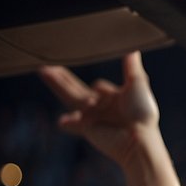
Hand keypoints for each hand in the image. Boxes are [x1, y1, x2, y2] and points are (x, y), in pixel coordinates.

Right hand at [38, 52, 159, 165]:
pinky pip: (72, 124)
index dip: (101, 88)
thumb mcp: (137, 85)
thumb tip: (133, 47)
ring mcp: (92, 117)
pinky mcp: (87, 128)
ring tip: (43, 70)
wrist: (138, 138)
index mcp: (114, 98)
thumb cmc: (142, 113)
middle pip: (77, 88)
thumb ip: (132, 67)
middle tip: (48, 65)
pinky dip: (67, 122)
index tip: (104, 92)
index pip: (99, 86)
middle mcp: (101, 107)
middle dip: (63, 77)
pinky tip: (62, 121)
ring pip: (71, 97)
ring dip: (57, 84)